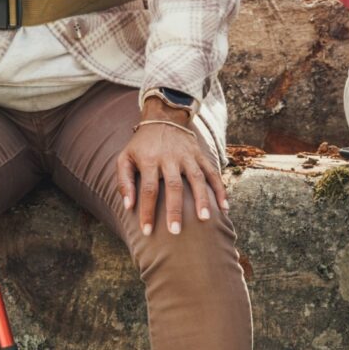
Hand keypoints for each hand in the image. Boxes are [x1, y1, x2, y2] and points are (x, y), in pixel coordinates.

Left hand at [119, 108, 225, 236]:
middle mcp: (169, 157)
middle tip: (175, 232)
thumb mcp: (125, 158)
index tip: (147, 232)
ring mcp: (187, 156)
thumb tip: (128, 207)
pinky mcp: (200, 155)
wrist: (163, 118)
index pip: (148, 189)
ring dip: (202, 199)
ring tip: (205, 219)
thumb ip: (124, 182)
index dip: (147, 211)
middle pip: (173, 186)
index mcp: (149, 159)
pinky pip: (212, 173)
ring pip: (197, 178)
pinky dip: (220, 190)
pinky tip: (225, 208)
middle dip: (175, 209)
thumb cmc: (141, 145)